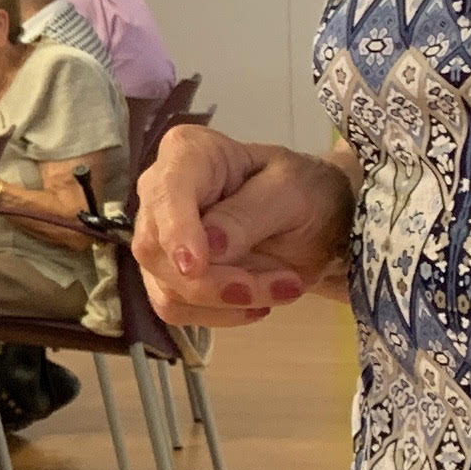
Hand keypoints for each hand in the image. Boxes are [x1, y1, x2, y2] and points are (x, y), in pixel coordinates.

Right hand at [137, 127, 355, 329]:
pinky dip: (222, 314)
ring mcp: (159, 239)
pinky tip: (259, 302)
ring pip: (167, 287)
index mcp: (188, 154)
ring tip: (287, 287)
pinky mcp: (166, 277)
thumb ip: (252, 213)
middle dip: (215, 281)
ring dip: (229, 301)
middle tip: (285, 286)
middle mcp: (159, 195)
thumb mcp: (293, 192)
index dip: (175, 230)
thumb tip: (210, 247)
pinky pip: (178, 309)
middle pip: (157, 249)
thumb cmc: (304, 191)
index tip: (195, 266)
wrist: (314, 222)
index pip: (166, 191)